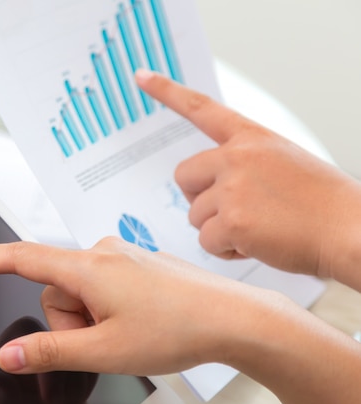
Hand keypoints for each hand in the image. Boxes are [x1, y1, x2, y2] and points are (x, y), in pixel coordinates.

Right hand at [0, 238, 286, 376]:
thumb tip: (9, 354)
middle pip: (54, 289)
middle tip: (104, 341)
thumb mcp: (106, 351)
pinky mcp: (134, 263)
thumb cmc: (176, 330)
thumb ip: (51, 352)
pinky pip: (102, 285)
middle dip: (68, 321)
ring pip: (79, 290)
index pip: (23, 259)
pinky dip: (106, 307)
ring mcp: (121, 256)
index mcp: (89, 268)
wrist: (231, 317)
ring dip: (89, 317)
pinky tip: (137, 320)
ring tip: (126, 331)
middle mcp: (102, 252)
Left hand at [135, 69, 360, 281]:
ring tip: (257, 229)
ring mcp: (233, 187)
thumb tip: (211, 185)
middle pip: (183, 176)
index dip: (167, 91)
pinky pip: (206, 242)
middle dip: (199, 198)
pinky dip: (225, 250)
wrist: (353, 231)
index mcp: (252, 138)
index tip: (140, 77)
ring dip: (217, 228)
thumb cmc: (324, 204)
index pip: (201, 108)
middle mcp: (237, 156)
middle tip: (228, 211)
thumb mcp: (285, 162)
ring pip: (195, 215)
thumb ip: (245, 164)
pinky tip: (256, 245)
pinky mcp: (232, 221)